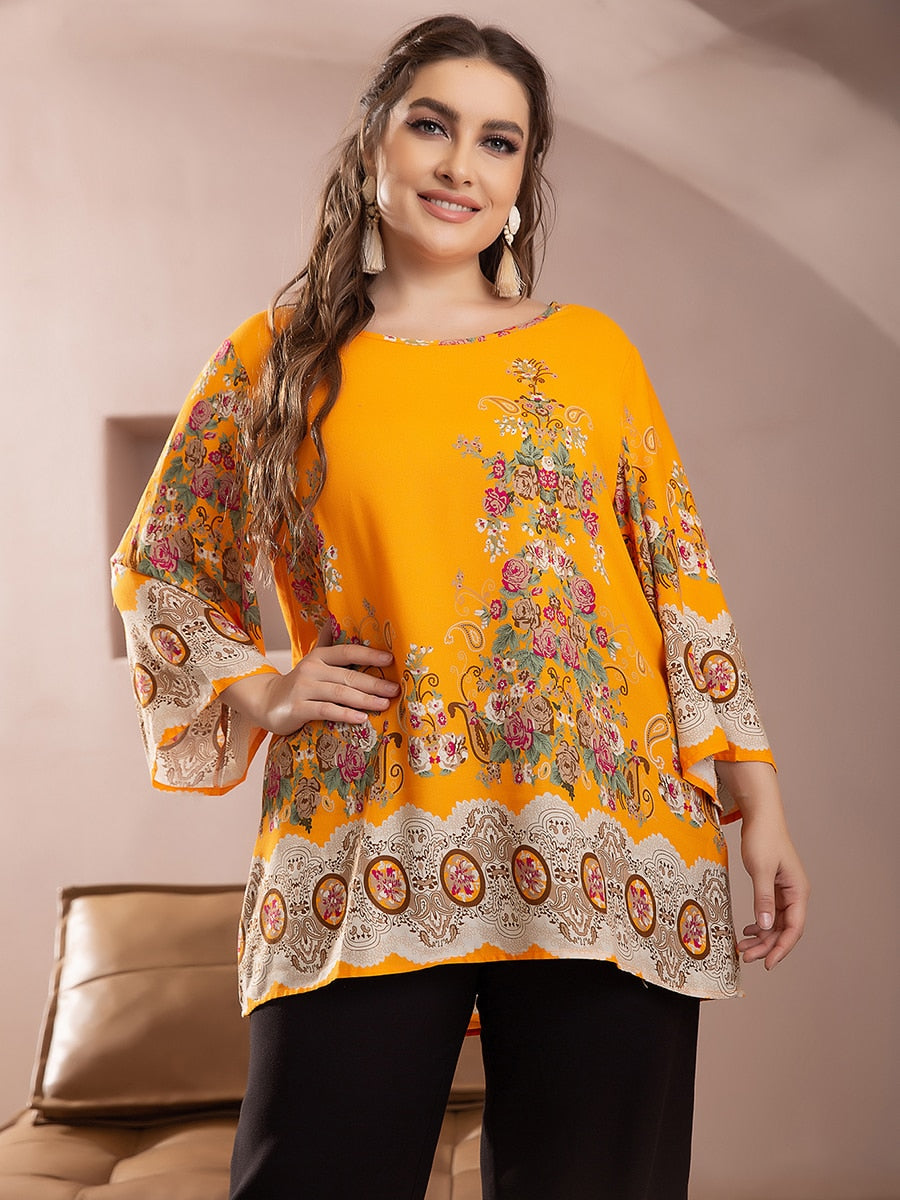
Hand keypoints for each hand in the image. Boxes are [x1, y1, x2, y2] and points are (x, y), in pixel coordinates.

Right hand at [219, 625, 399, 734]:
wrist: (267, 702)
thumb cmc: (299, 682)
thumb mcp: (313, 661)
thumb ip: (326, 642)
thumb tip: (334, 618)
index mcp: (319, 656)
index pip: (347, 651)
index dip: (369, 654)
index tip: (390, 659)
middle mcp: (311, 669)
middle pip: (348, 675)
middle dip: (374, 683)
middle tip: (394, 689)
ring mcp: (303, 688)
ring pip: (339, 693)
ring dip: (364, 700)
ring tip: (384, 704)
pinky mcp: (298, 708)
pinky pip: (326, 710)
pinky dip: (345, 714)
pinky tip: (361, 718)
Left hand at [716, 761, 809, 969]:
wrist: (761, 816)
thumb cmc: (763, 838)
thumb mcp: (760, 870)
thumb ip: (763, 898)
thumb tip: (765, 927)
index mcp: (798, 891)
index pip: (794, 928)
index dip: (782, 948)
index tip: (767, 963)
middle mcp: (795, 894)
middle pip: (784, 929)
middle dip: (766, 946)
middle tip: (746, 957)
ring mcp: (785, 891)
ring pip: (775, 923)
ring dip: (761, 937)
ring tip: (742, 948)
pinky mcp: (774, 887)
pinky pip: (769, 912)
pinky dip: (759, 924)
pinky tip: (747, 931)